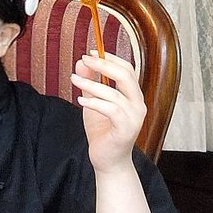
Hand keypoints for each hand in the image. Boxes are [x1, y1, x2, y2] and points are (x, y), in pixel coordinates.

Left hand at [71, 51, 146, 174]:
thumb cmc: (102, 132)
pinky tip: (80, 101)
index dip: (110, 58)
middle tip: (84, 59)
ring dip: (91, 84)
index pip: (128, 69)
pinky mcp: (126, 129)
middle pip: (126, 76)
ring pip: (114, 93)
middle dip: (103, 65)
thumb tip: (81, 62)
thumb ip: (89, 84)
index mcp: (133, 96)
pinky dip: (95, 103)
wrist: (108, 161)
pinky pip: (111, 110)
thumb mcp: (93, 103)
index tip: (91, 51)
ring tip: (73, 79)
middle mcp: (138, 104)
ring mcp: (134, 117)